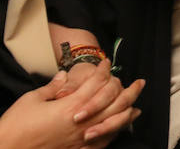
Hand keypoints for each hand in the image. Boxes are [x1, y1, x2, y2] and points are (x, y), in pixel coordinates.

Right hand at [0, 64, 143, 148]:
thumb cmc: (15, 126)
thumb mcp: (31, 100)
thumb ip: (51, 87)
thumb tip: (63, 77)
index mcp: (70, 107)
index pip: (95, 85)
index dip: (103, 71)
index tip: (107, 63)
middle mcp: (80, 123)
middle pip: (113, 103)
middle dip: (129, 90)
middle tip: (140, 82)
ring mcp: (80, 140)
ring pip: (113, 124)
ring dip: (127, 112)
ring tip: (137, 104)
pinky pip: (102, 142)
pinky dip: (114, 133)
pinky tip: (120, 127)